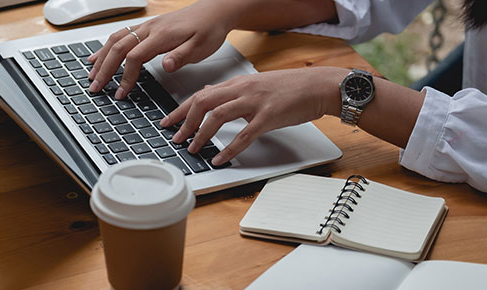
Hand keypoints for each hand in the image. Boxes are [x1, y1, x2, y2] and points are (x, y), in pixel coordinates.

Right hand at [87, 0, 239, 99]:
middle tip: (95, 87)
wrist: (214, 11)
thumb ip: (181, 56)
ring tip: (92, 74)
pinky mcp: (147, 27)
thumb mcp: (201, 47)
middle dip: (104, 69)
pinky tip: (99, 55)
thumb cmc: (208, 29)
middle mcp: (150, 28)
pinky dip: (107, 47)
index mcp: (162, 35)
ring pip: (116, 40)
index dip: (125, 77)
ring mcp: (147, 26)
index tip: (120, 93)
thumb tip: (165, 65)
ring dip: (102, 58)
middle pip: (119, 48)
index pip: (135, 57)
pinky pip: (121, 35)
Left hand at [159, 67, 345, 164]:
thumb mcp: (254, 85)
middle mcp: (242, 90)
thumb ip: (230, 91)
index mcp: (237, 84)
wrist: (318, 87)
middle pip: (203, 102)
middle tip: (175, 138)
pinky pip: (244, 135)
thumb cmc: (290, 89)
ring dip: (201, 134)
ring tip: (193, 149)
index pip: (201, 94)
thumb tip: (209, 92)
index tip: (167, 122)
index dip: (180, 109)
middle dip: (184, 121)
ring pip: (218, 116)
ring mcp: (255, 102)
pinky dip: (229, 149)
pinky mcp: (268, 116)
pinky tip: (220, 159)